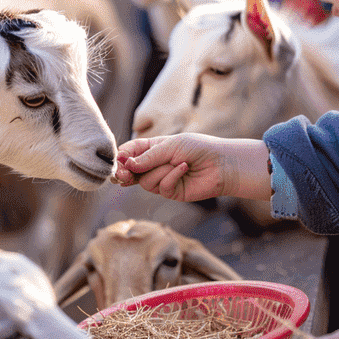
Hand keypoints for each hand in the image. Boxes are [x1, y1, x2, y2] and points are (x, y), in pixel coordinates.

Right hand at [114, 134, 270, 202]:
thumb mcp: (171, 146)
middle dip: (127, 172)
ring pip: (146, 182)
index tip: (117, 162)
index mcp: (151, 148)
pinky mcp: (172, 192)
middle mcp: (154, 165)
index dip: (121, 158)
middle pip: (131, 172)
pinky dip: (172, 177)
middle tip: (124, 174)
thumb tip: (127, 166)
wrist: (221, 163)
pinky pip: (162, 188)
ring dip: (161, 172)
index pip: (129, 153)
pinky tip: (184, 168)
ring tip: (177, 163)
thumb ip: (149, 157)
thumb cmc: (197, 148)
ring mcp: (162, 179)